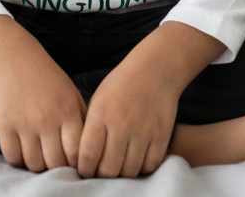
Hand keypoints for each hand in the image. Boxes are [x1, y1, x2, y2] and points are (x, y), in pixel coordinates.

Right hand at [0, 56, 87, 172]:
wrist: (15, 58)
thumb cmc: (48, 79)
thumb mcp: (72, 94)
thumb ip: (82, 121)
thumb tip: (90, 151)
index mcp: (67, 111)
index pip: (76, 154)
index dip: (76, 165)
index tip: (72, 163)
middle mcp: (47, 118)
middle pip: (55, 164)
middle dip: (56, 167)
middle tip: (54, 161)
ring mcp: (24, 123)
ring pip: (34, 164)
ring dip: (37, 165)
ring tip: (39, 155)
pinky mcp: (5, 124)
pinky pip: (13, 158)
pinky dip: (18, 160)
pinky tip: (23, 150)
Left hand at [75, 19, 225, 178]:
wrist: (155, 69)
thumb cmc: (121, 85)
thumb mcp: (98, 100)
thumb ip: (90, 129)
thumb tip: (82, 161)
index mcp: (101, 114)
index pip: (87, 155)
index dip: (84, 170)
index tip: (85, 171)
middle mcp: (121, 124)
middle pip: (108, 169)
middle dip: (103, 176)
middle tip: (102, 172)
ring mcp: (143, 130)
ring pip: (129, 171)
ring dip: (123, 174)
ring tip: (120, 166)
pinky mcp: (161, 135)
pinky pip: (150, 166)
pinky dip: (142, 168)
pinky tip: (137, 160)